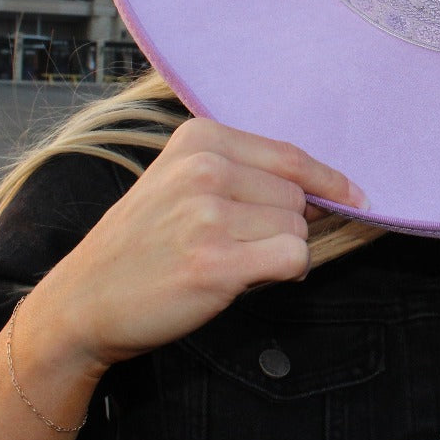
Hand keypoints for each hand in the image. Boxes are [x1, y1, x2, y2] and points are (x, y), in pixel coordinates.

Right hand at [37, 118, 367, 376]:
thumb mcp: (182, 182)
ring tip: (229, 260)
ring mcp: (209, 213)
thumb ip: (245, 174)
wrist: (84, 300)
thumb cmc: (143, 243)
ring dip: (278, 251)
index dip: (327, 180)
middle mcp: (204, 167)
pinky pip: (293, 258)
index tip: (355, 195)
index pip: (289, 155)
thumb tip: (324, 191)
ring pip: (297, 229)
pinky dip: (285, 273)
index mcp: (199, 138)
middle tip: (236, 244)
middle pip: (297, 196)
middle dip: (282, 226)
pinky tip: (245, 278)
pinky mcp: (216, 262)